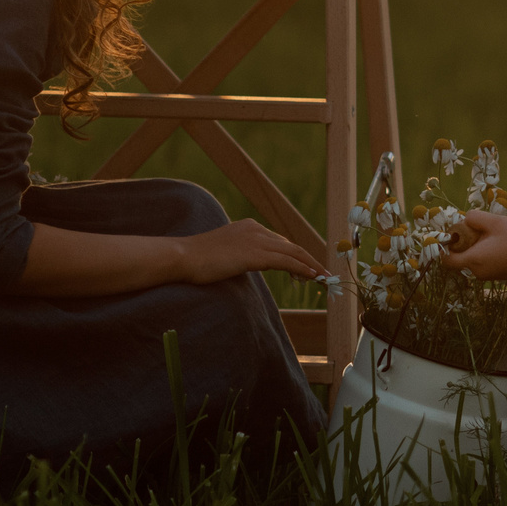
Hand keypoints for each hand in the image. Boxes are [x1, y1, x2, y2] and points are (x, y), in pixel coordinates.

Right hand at [177, 219, 326, 285]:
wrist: (182, 256)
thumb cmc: (197, 260)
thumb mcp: (224, 253)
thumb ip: (241, 255)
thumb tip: (250, 264)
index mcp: (248, 227)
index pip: (280, 242)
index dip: (296, 256)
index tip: (307, 270)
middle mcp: (255, 229)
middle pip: (291, 245)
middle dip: (309, 260)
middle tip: (323, 274)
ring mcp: (255, 240)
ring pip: (293, 252)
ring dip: (311, 266)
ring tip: (324, 278)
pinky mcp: (254, 254)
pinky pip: (286, 261)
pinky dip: (302, 268)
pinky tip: (313, 276)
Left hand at [439, 208, 506, 283]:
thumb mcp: (495, 221)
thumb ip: (474, 217)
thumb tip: (464, 220)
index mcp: (473, 260)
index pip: (446, 259)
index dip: (445, 246)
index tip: (455, 233)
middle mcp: (477, 272)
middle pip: (458, 258)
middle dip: (462, 243)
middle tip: (477, 229)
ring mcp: (487, 276)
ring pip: (470, 260)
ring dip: (474, 247)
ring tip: (491, 235)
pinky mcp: (495, 276)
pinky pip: (481, 264)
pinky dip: (483, 254)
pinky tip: (498, 243)